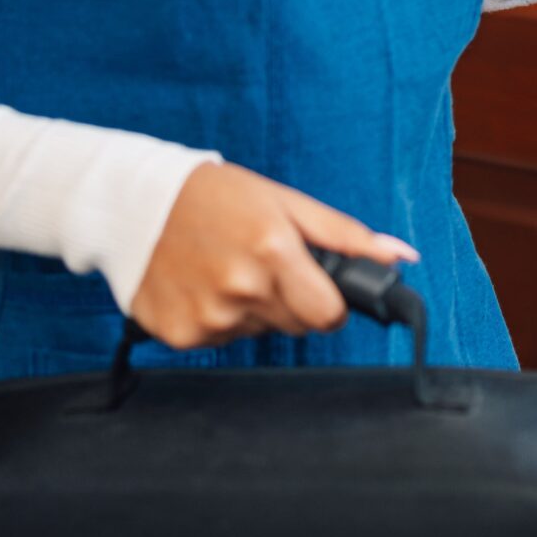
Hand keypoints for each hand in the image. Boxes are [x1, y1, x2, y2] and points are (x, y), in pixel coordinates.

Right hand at [130, 163, 417, 351]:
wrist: (136, 203)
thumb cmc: (216, 197)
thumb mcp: (286, 203)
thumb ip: (346, 236)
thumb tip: (400, 256)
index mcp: (273, 252)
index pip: (329, 316)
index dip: (329, 303)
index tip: (316, 286)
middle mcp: (241, 290)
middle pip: (296, 326)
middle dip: (291, 300)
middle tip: (262, 265)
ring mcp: (208, 317)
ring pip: (258, 332)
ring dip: (251, 308)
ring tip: (225, 268)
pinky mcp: (179, 335)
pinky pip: (220, 340)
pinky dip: (217, 318)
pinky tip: (200, 284)